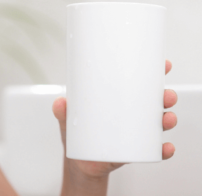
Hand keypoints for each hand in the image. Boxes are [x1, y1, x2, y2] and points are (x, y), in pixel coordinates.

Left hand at [52, 60, 177, 178]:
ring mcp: (136, 132)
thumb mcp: (68, 119)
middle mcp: (132, 114)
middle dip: (165, 96)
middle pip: (156, 102)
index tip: (164, 65)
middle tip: (165, 96)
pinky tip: (165, 148)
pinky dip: (163, 149)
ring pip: (160, 123)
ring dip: (168, 119)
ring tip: (166, 119)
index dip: (155, 73)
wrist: (80, 163)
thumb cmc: (76, 134)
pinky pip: (155, 150)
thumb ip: (62, 111)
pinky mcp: (136, 151)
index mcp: (119, 100)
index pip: (141, 83)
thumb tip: (61, 102)